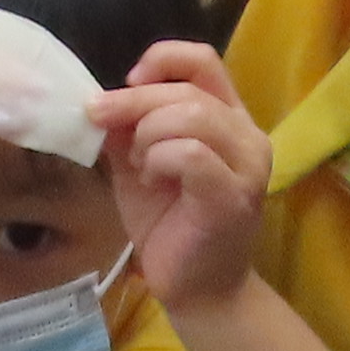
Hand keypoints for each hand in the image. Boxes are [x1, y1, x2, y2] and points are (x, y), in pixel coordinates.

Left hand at [95, 41, 271, 305]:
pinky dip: (158, 160)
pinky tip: (151, 182)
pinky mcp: (234, 196)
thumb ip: (128, 128)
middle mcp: (248, 135)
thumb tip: (101, 98)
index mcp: (229, 118)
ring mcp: (248, 166)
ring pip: (191, 116)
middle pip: (187, 90)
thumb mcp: (139, 163)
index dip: (162, 59)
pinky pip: (190, 153)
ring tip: (140, 166)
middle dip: (133, 103)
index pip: (203, 60)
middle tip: (101, 122)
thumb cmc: (168, 225)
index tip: (129, 81)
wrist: (195, 291)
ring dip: (148, 135)